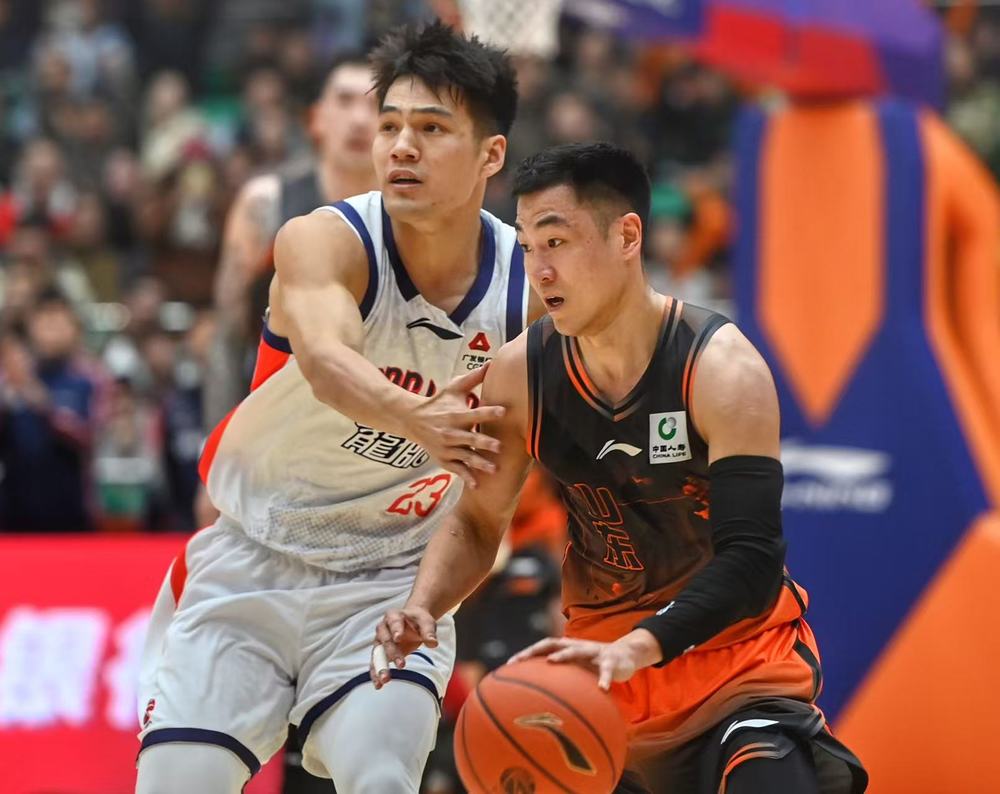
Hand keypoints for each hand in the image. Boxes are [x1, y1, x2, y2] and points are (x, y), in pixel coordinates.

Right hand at [370, 605, 438, 689]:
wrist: (411, 622)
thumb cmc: (418, 621)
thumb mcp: (426, 622)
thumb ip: (429, 632)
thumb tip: (433, 643)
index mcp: (394, 615)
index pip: (394, 621)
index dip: (396, 629)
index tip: (398, 638)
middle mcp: (383, 627)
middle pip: (385, 640)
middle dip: (392, 653)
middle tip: (401, 665)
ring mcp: (379, 640)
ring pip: (377, 653)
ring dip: (380, 667)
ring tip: (384, 680)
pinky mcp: (379, 652)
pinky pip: (375, 663)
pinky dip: (376, 674)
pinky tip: (378, 685)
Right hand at [404, 365, 503, 488]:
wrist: (411, 420)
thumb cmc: (438, 402)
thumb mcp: (453, 388)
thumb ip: (473, 379)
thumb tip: (491, 363)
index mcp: (456, 415)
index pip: (474, 413)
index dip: (489, 412)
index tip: (504, 411)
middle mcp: (450, 432)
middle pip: (470, 438)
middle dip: (484, 443)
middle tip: (499, 447)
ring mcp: (446, 448)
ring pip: (465, 457)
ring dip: (479, 463)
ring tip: (495, 469)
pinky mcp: (443, 459)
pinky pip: (455, 470)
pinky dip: (465, 477)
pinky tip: (477, 485)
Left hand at [509, 631, 661, 690]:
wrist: (626, 655)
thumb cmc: (595, 666)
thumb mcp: (578, 670)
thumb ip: (562, 681)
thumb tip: (540, 703)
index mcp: (568, 648)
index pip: (542, 647)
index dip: (526, 653)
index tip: (508, 665)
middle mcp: (577, 647)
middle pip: (552, 644)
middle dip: (534, 651)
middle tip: (519, 661)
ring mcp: (593, 652)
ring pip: (576, 651)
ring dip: (563, 655)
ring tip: (551, 662)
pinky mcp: (610, 661)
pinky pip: (606, 671)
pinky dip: (604, 679)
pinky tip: (602, 689)